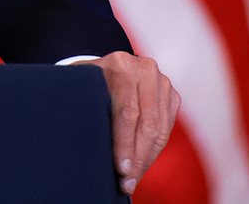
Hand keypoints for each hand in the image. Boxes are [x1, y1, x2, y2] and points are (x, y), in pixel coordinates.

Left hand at [79, 51, 178, 196]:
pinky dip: (154, 151)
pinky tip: (142, 164)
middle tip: (127, 182)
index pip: (127, 112)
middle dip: (137, 158)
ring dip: (146, 159)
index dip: (124, 144)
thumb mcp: (80, 84)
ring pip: (159, 130)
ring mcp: (162, 82)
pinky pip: (166, 130)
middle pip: (147, 124)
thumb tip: (76, 137)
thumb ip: (81, 101)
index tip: (121, 169)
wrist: (108, 65)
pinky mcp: (172, 95)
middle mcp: (145, 70)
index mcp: (120, 65)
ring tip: (133, 180)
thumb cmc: (88, 80)